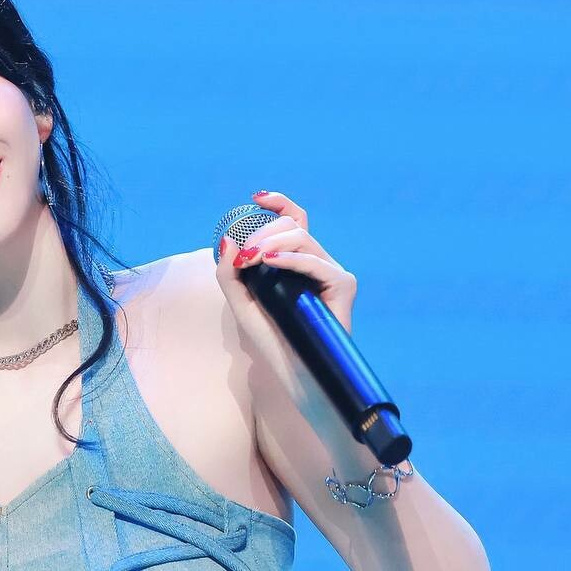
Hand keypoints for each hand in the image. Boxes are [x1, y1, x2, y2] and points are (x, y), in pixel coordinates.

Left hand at [215, 191, 356, 362]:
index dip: (279, 203)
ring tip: (251, 259)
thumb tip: (227, 239)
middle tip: (244, 255)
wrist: (292, 373)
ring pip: (302, 239)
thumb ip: (229, 272)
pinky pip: (318, 263)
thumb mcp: (239, 301)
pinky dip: (292, 259)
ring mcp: (331, 272)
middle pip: (293, 226)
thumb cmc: (269, 339)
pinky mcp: (342, 286)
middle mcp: (316, 263)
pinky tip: (269, 262)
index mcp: (296, 262)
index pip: (294, 220)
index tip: (257, 198)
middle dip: (263, 232)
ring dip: (271, 243)